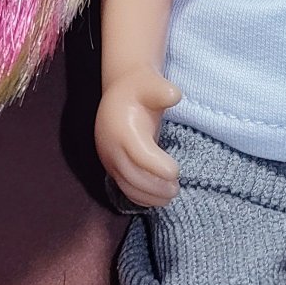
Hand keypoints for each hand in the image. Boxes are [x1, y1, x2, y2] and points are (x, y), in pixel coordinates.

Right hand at [95, 67, 182, 206]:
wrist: (120, 92)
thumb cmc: (141, 89)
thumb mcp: (152, 85)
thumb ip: (162, 91)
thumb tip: (174, 95)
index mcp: (122, 129)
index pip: (139, 155)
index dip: (157, 167)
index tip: (176, 172)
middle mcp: (111, 147)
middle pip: (132, 175)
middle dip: (155, 186)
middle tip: (176, 189)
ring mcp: (109, 159)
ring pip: (127, 186)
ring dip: (149, 195)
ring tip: (170, 196)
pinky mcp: (111, 166)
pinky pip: (124, 187)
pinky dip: (140, 197)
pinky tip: (157, 199)